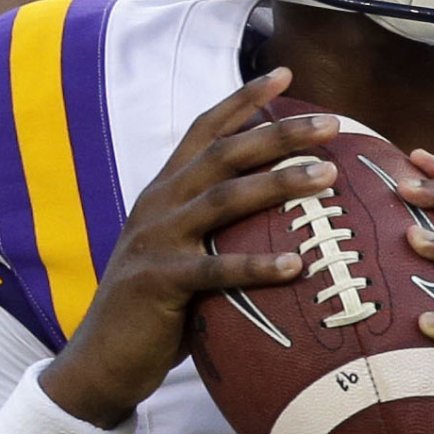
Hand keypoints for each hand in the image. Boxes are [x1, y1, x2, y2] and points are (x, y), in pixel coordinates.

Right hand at [42, 69, 339, 427]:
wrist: (102, 359)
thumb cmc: (159, 307)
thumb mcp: (186, 253)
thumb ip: (219, 227)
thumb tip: (284, 212)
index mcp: (165, 190)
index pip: (206, 130)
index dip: (243, 100)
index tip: (285, 73)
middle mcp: (159, 204)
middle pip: (225, 154)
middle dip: (279, 133)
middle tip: (332, 124)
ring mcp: (156, 240)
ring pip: (223, 199)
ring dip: (278, 183)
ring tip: (327, 176)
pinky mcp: (158, 282)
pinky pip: (215, 270)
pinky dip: (256, 265)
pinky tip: (295, 265)